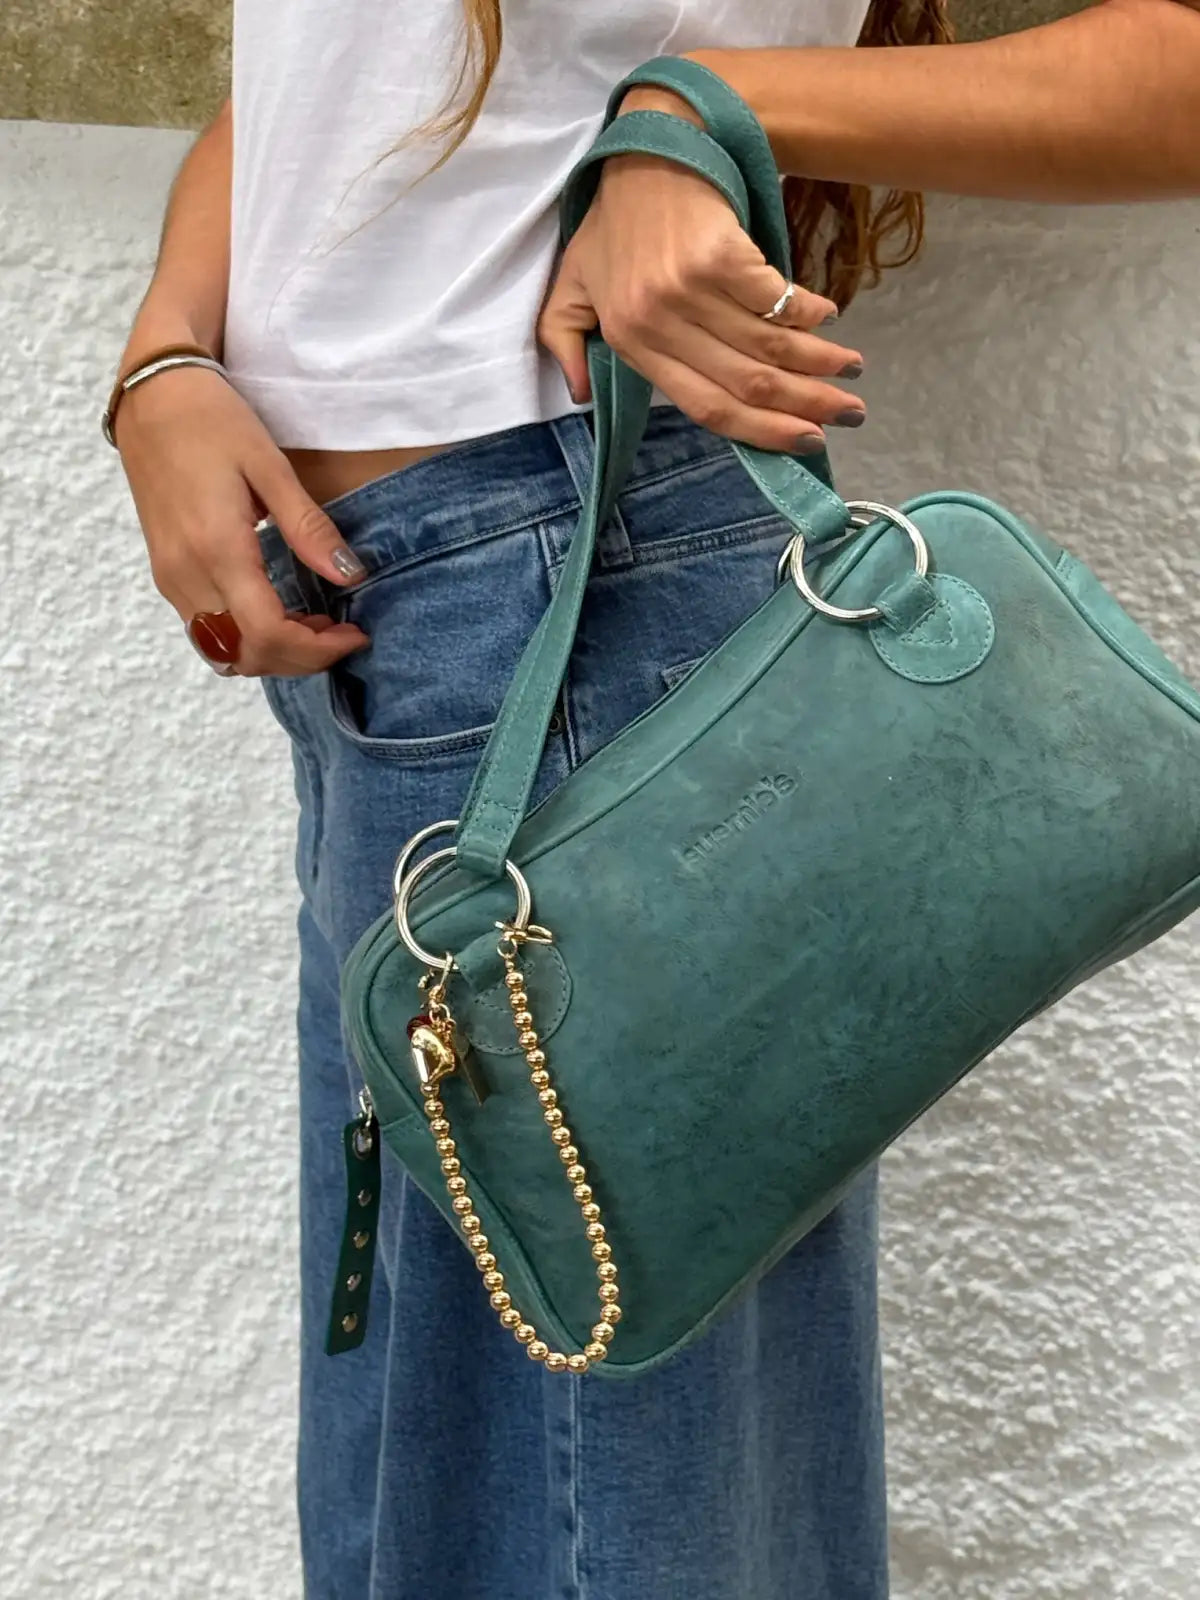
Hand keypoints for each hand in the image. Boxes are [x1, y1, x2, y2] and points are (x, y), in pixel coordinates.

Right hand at [117, 366, 369, 676]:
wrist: (152, 393)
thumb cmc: (212, 420)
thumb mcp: (270, 466)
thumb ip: (309, 527)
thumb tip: (350, 575)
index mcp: (217, 549)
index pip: (268, 634)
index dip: (318, 649)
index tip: (356, 635)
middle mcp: (186, 574)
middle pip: (247, 655)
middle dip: (300, 658)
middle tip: (341, 633)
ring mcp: (170, 577)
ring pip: (223, 651)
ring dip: (273, 653)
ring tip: (314, 625)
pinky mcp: (166, 573)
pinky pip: (207, 630)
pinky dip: (247, 638)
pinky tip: (279, 611)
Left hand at [538, 94, 864, 454]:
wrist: (647, 146)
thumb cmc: (613, 220)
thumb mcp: (573, 283)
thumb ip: (564, 339)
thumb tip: (579, 395)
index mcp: (631, 342)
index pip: (705, 407)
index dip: (760, 433)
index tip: (803, 441)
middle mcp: (661, 323)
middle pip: (747, 383)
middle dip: (806, 405)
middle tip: (848, 412)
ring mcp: (690, 288)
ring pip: (768, 346)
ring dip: (820, 362)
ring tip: (851, 370)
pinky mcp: (720, 252)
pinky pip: (776, 298)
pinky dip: (809, 313)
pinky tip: (829, 319)